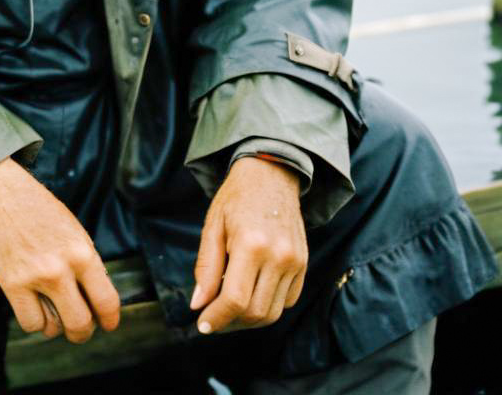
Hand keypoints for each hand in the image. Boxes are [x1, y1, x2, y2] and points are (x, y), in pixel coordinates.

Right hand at [0, 157, 120, 342]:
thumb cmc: (40, 211)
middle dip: (82, 332)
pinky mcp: (11, 284)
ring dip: (55, 325)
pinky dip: (34, 321)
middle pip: (81, 324)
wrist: (3, 195)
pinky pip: (30, 323)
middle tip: (79, 328)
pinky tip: (34, 305)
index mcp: (83, 252)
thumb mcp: (75, 232)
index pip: (106, 300)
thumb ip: (87, 264)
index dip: (109, 320)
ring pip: (54, 329)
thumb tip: (96, 299)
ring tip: (51, 307)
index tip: (107, 324)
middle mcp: (61, 268)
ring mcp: (35, 278)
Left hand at [190, 156, 306, 333]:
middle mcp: (278, 256)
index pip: (235, 299)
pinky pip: (287, 301)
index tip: (202, 324)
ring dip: (248, 319)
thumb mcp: (213, 226)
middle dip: (230, 322)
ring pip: (272, 312)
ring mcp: (295, 262)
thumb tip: (198, 303)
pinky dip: (267, 305)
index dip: (217, 318)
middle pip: (255, 312)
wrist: (270, 176)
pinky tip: (250, 292)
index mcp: (251, 244)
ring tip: (228, 308)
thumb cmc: (236, 198)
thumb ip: (206, 268)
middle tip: (212, 317)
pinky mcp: (303, 264)